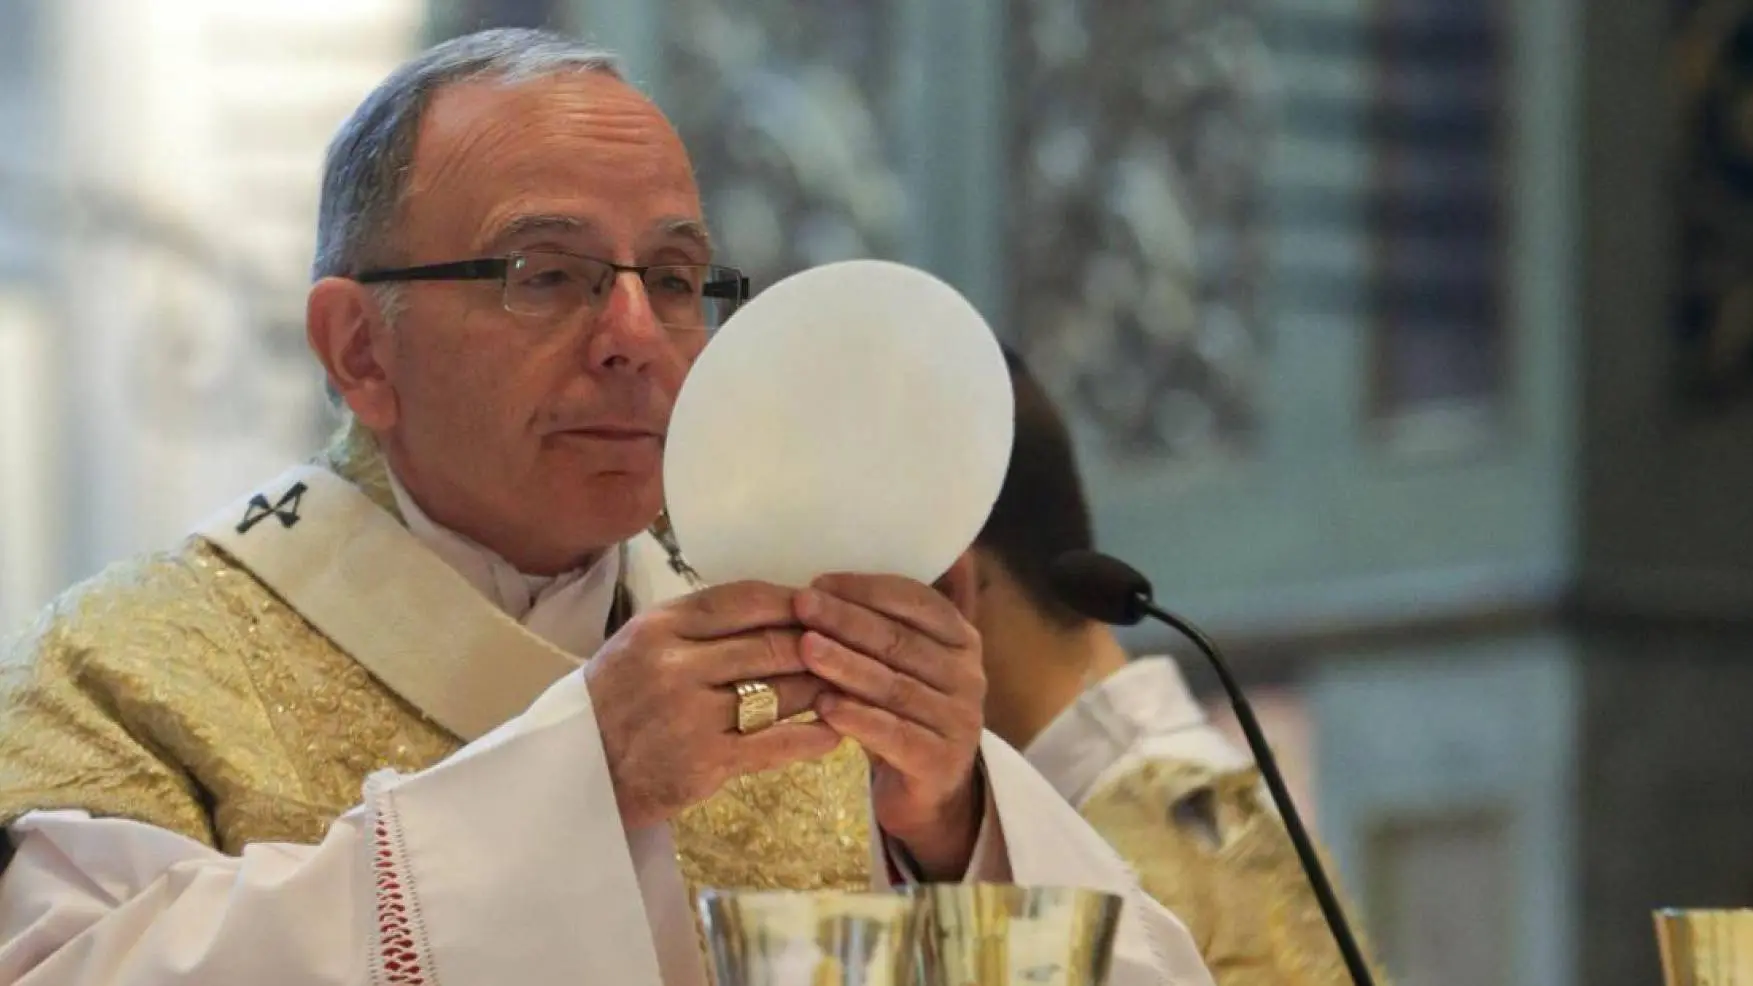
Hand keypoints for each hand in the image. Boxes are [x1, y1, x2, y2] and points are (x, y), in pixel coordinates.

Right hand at [586, 582, 840, 829]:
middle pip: (772, 644)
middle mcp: (675, 665)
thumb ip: (699, 624)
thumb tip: (776, 606)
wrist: (575, 774)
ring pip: (781, 692)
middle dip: (819, 645)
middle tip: (849, 647)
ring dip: (822, 688)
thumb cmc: (614, 702)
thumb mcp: (641, 644)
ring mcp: (691, 715)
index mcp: (660, 627)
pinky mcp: (705, 763)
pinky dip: (812, 737)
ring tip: (847, 686)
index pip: (745, 599)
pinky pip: (777, 744)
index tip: (822, 605)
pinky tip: (835, 732)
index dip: (793, 601)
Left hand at [794, 573, 986, 878]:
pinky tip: (824, 707)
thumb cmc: (905, 712)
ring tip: (805, 648)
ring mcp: (959, 720)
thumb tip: (842, 571)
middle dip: (846, 620)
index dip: (867, 589)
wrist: (929, 791)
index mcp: (962, 640)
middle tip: (802, 605)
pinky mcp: (941, 762)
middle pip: (900, 641)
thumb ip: (888, 618)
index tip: (819, 582)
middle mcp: (968, 676)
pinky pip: (894, 734)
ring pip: (894, 686)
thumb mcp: (906, 662)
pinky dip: (858, 718)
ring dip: (846, 664)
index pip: (917, 602)